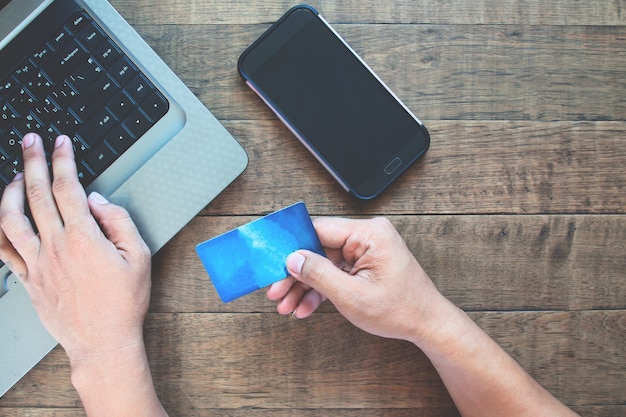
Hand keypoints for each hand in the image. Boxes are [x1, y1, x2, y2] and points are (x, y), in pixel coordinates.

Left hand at [0, 133, 150, 368]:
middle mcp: (54, 246)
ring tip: (15, 174)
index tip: (61, 143)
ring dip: (10, 190)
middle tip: (30, 141)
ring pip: (11, 218)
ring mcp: (37, 264)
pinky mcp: (28, 280)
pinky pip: (4, 249)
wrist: (103, 341)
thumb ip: (119, 222)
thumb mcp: (139, 256)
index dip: (63, 160)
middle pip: (35, 194)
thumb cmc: (123, 302)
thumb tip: (98, 200)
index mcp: (83, 237)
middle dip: (32, 161)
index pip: (67, 187)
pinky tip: (1, 218)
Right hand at [267, 216, 453, 343]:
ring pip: (323, 262)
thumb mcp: (352, 296)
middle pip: (318, 247)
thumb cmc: (401, 309)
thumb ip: (319, 274)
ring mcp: (366, 249)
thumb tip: (293, 258)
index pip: (319, 229)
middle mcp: (368, 236)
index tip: (272, 260)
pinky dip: (321, 289)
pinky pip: (335, 271)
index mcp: (369, 234)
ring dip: (304, 285)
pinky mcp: (364, 262)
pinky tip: (305, 306)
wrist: (427, 325)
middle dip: (296, 274)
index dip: (292, 246)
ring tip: (287, 305)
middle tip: (276, 291)